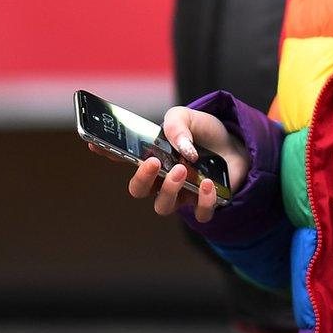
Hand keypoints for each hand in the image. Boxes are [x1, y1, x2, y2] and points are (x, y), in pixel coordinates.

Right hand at [113, 106, 249, 223]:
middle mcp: (161, 179)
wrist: (238, 145)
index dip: (105, 151)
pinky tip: (208, 184)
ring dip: (169, 190)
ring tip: (181, 170)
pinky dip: (203, 202)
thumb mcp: (189, 117)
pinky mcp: (206, 205)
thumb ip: (177, 124)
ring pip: (163, 206)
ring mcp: (182, 194)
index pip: (122, 156)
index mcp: (152, 156)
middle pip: (138, 190)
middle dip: (141, 178)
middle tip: (153, 163)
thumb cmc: (206, 134)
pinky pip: (200, 214)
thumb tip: (180, 148)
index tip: (93, 143)